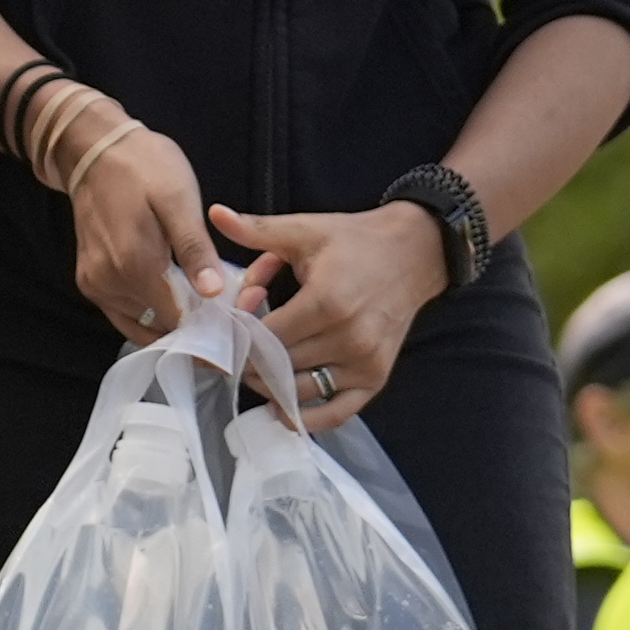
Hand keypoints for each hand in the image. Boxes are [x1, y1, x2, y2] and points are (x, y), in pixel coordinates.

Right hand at [62, 113, 226, 342]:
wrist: (93, 150)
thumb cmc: (144, 167)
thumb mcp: (179, 199)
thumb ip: (194, 249)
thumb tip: (213, 293)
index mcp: (135, 266)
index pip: (177, 321)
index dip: (207, 323)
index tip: (231, 313)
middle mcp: (109, 285)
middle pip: (160, 326)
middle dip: (191, 322)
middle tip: (217, 298)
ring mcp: (95, 286)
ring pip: (142, 323)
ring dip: (170, 318)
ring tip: (196, 292)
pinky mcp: (89, 282)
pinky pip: (124, 313)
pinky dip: (149, 310)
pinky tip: (169, 288)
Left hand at [211, 200, 450, 424]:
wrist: (415, 253)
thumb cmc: (356, 241)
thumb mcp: (305, 230)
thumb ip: (257, 230)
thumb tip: (214, 213)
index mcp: (327, 301)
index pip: (265, 337)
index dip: (240, 334)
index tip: (231, 325)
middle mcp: (348, 337)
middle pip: (278, 365)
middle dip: (251, 355)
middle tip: (241, 344)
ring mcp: (365, 361)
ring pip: (299, 390)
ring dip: (271, 383)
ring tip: (259, 364)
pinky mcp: (376, 377)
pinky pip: (337, 413)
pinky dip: (307, 416)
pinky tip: (282, 408)